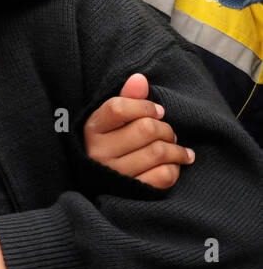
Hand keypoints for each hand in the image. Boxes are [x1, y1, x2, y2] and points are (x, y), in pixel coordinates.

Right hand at [84, 73, 192, 188]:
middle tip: (168, 133)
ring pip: (159, 152)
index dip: (145, 106)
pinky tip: (173, 164)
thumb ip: (126, 98)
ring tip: (177, 148)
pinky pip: (164, 175)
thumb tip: (140, 78)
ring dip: (176, 149)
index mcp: (91, 129)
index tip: (157, 111)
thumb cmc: (111, 144)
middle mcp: (99, 152)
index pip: (118, 108)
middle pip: (146, 129)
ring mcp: (115, 173)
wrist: (102, 181)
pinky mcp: (132, 191)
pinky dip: (175, 168)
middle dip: (166, 129)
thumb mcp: (112, 121)